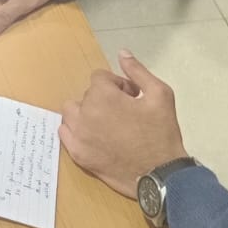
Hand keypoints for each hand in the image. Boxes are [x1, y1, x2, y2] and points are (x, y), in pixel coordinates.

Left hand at [60, 51, 188, 199]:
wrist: (160, 174)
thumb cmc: (162, 133)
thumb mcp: (160, 94)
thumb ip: (138, 71)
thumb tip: (122, 53)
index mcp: (103, 96)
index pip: (100, 78)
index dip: (119, 86)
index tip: (132, 99)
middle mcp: (85, 113)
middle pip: (88, 95)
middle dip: (105, 99)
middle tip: (126, 114)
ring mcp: (79, 135)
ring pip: (72, 111)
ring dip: (87, 112)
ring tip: (108, 124)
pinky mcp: (78, 154)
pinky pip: (65, 133)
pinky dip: (76, 130)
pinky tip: (94, 136)